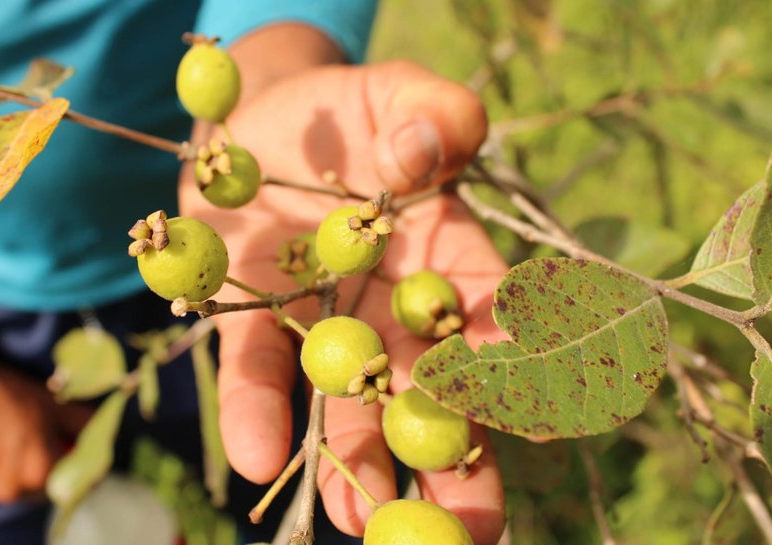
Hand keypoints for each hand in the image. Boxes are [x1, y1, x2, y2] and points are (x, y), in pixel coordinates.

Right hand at [0, 350, 91, 503]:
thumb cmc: (10, 395)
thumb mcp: (57, 407)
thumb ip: (86, 425)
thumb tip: (107, 434)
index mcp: (40, 472)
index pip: (78, 482)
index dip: (88, 467)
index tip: (88, 455)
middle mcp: (14, 489)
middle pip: (51, 486)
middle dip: (59, 467)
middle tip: (57, 442)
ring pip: (25, 486)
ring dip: (32, 469)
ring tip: (27, 440)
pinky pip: (1, 483)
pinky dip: (8, 469)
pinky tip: (4, 445)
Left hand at [179, 60, 506, 542]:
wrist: (266, 121)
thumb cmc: (355, 109)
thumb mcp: (401, 93)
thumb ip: (436, 112)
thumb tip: (428, 149)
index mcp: (444, 255)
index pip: (486, 318)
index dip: (509, 366)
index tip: (529, 418)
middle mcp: (389, 304)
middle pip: (430, 389)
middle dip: (453, 456)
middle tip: (473, 529)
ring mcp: (322, 319)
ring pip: (349, 401)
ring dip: (357, 461)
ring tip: (363, 522)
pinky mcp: (251, 318)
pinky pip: (255, 369)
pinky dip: (257, 410)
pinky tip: (258, 454)